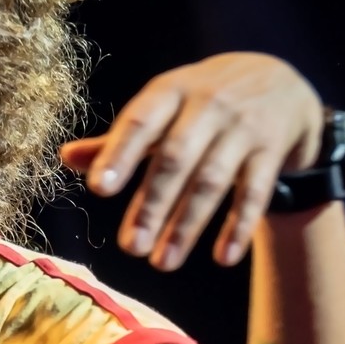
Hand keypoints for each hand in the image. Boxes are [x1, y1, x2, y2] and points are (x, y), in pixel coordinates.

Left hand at [60, 53, 324, 268]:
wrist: (279, 81)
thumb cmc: (202, 102)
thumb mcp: (164, 107)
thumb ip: (119, 138)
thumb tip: (66, 158)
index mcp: (170, 91)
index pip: (141, 121)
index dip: (120, 154)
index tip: (99, 189)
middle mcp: (208, 105)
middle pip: (176, 159)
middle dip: (152, 205)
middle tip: (130, 248)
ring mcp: (243, 127)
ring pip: (213, 180)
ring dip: (187, 225)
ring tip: (163, 262)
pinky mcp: (271, 150)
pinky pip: (256, 192)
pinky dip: (240, 226)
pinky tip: (223, 257)